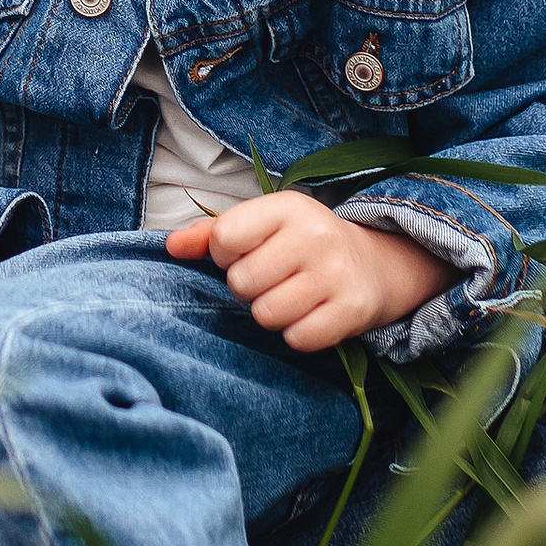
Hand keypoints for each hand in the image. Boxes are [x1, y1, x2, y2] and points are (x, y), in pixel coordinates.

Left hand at [165, 190, 437, 350]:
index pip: (224, 238)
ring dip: (272, 313)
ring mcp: (337, 273)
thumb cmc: (301, 244)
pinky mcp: (353, 309)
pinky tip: (311, 314)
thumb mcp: (262, 225)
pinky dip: (298, 333)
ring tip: (291, 296)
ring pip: (266, 315)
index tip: (247, 253)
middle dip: (249, 288)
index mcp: (287, 207)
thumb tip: (170, 246)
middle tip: (273, 279)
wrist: (375, 264)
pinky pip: (298, 338)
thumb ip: (211, 234)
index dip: (225, 255)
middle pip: (242, 283)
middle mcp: (315, 235)